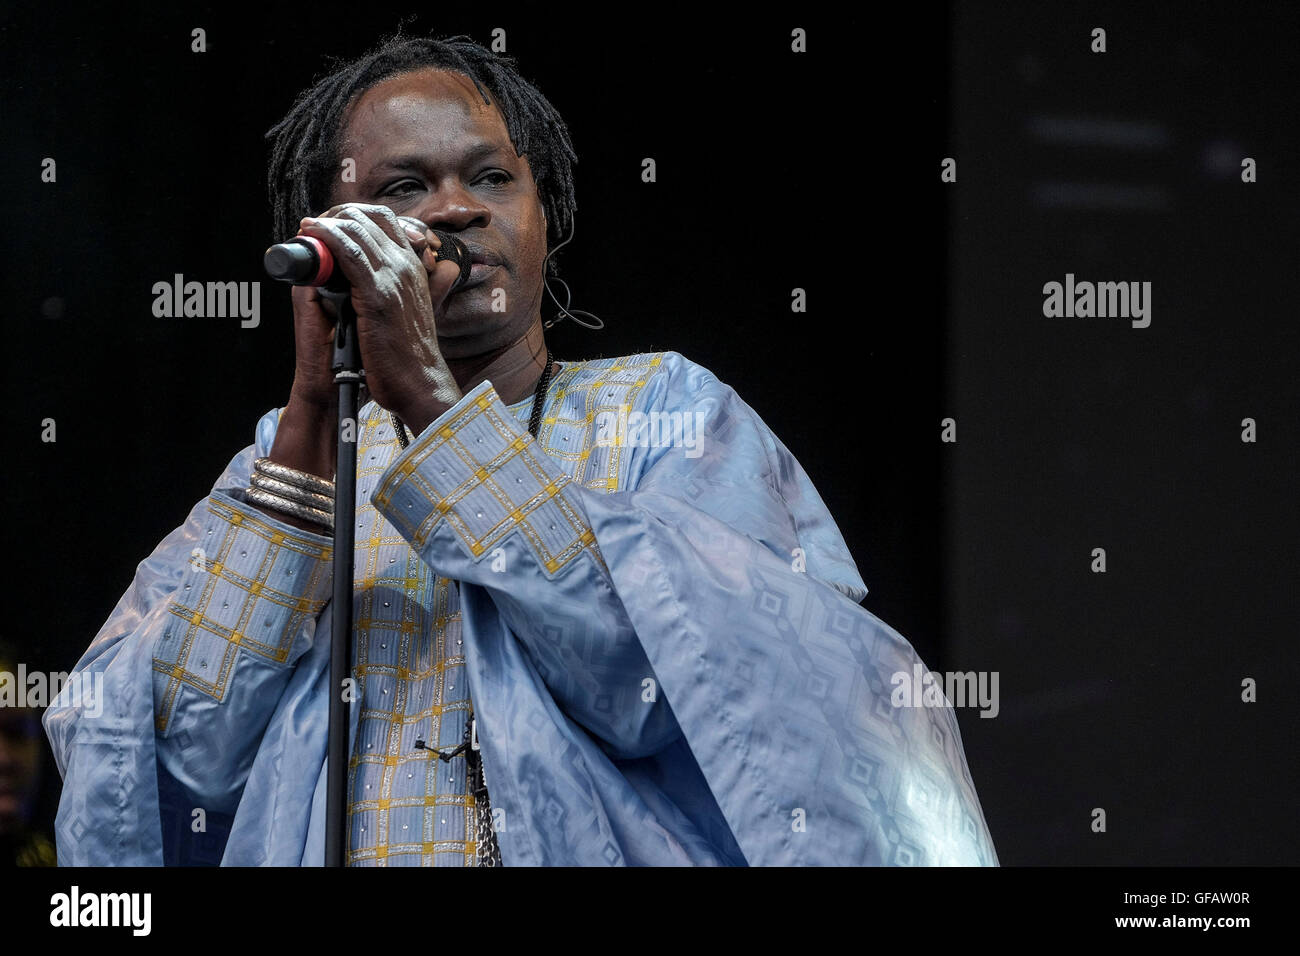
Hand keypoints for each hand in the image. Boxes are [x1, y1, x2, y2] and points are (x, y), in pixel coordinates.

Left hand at [297, 203, 463, 433]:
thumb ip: (403, 289)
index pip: (386, 220)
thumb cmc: (409, 356)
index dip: (354, 215)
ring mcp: (394, 278)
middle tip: (314, 225)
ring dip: (327, 222)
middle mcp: (407, 266)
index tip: (331, 224)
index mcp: (413, 268)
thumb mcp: (411, 311)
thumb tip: (395, 277)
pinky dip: (328, 237)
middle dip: (337, 214)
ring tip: (307, 227)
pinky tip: (312, 235)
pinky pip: (350, 252)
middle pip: (370, 216)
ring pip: (358, 229)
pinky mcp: (378, 295)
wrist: (420, 385)